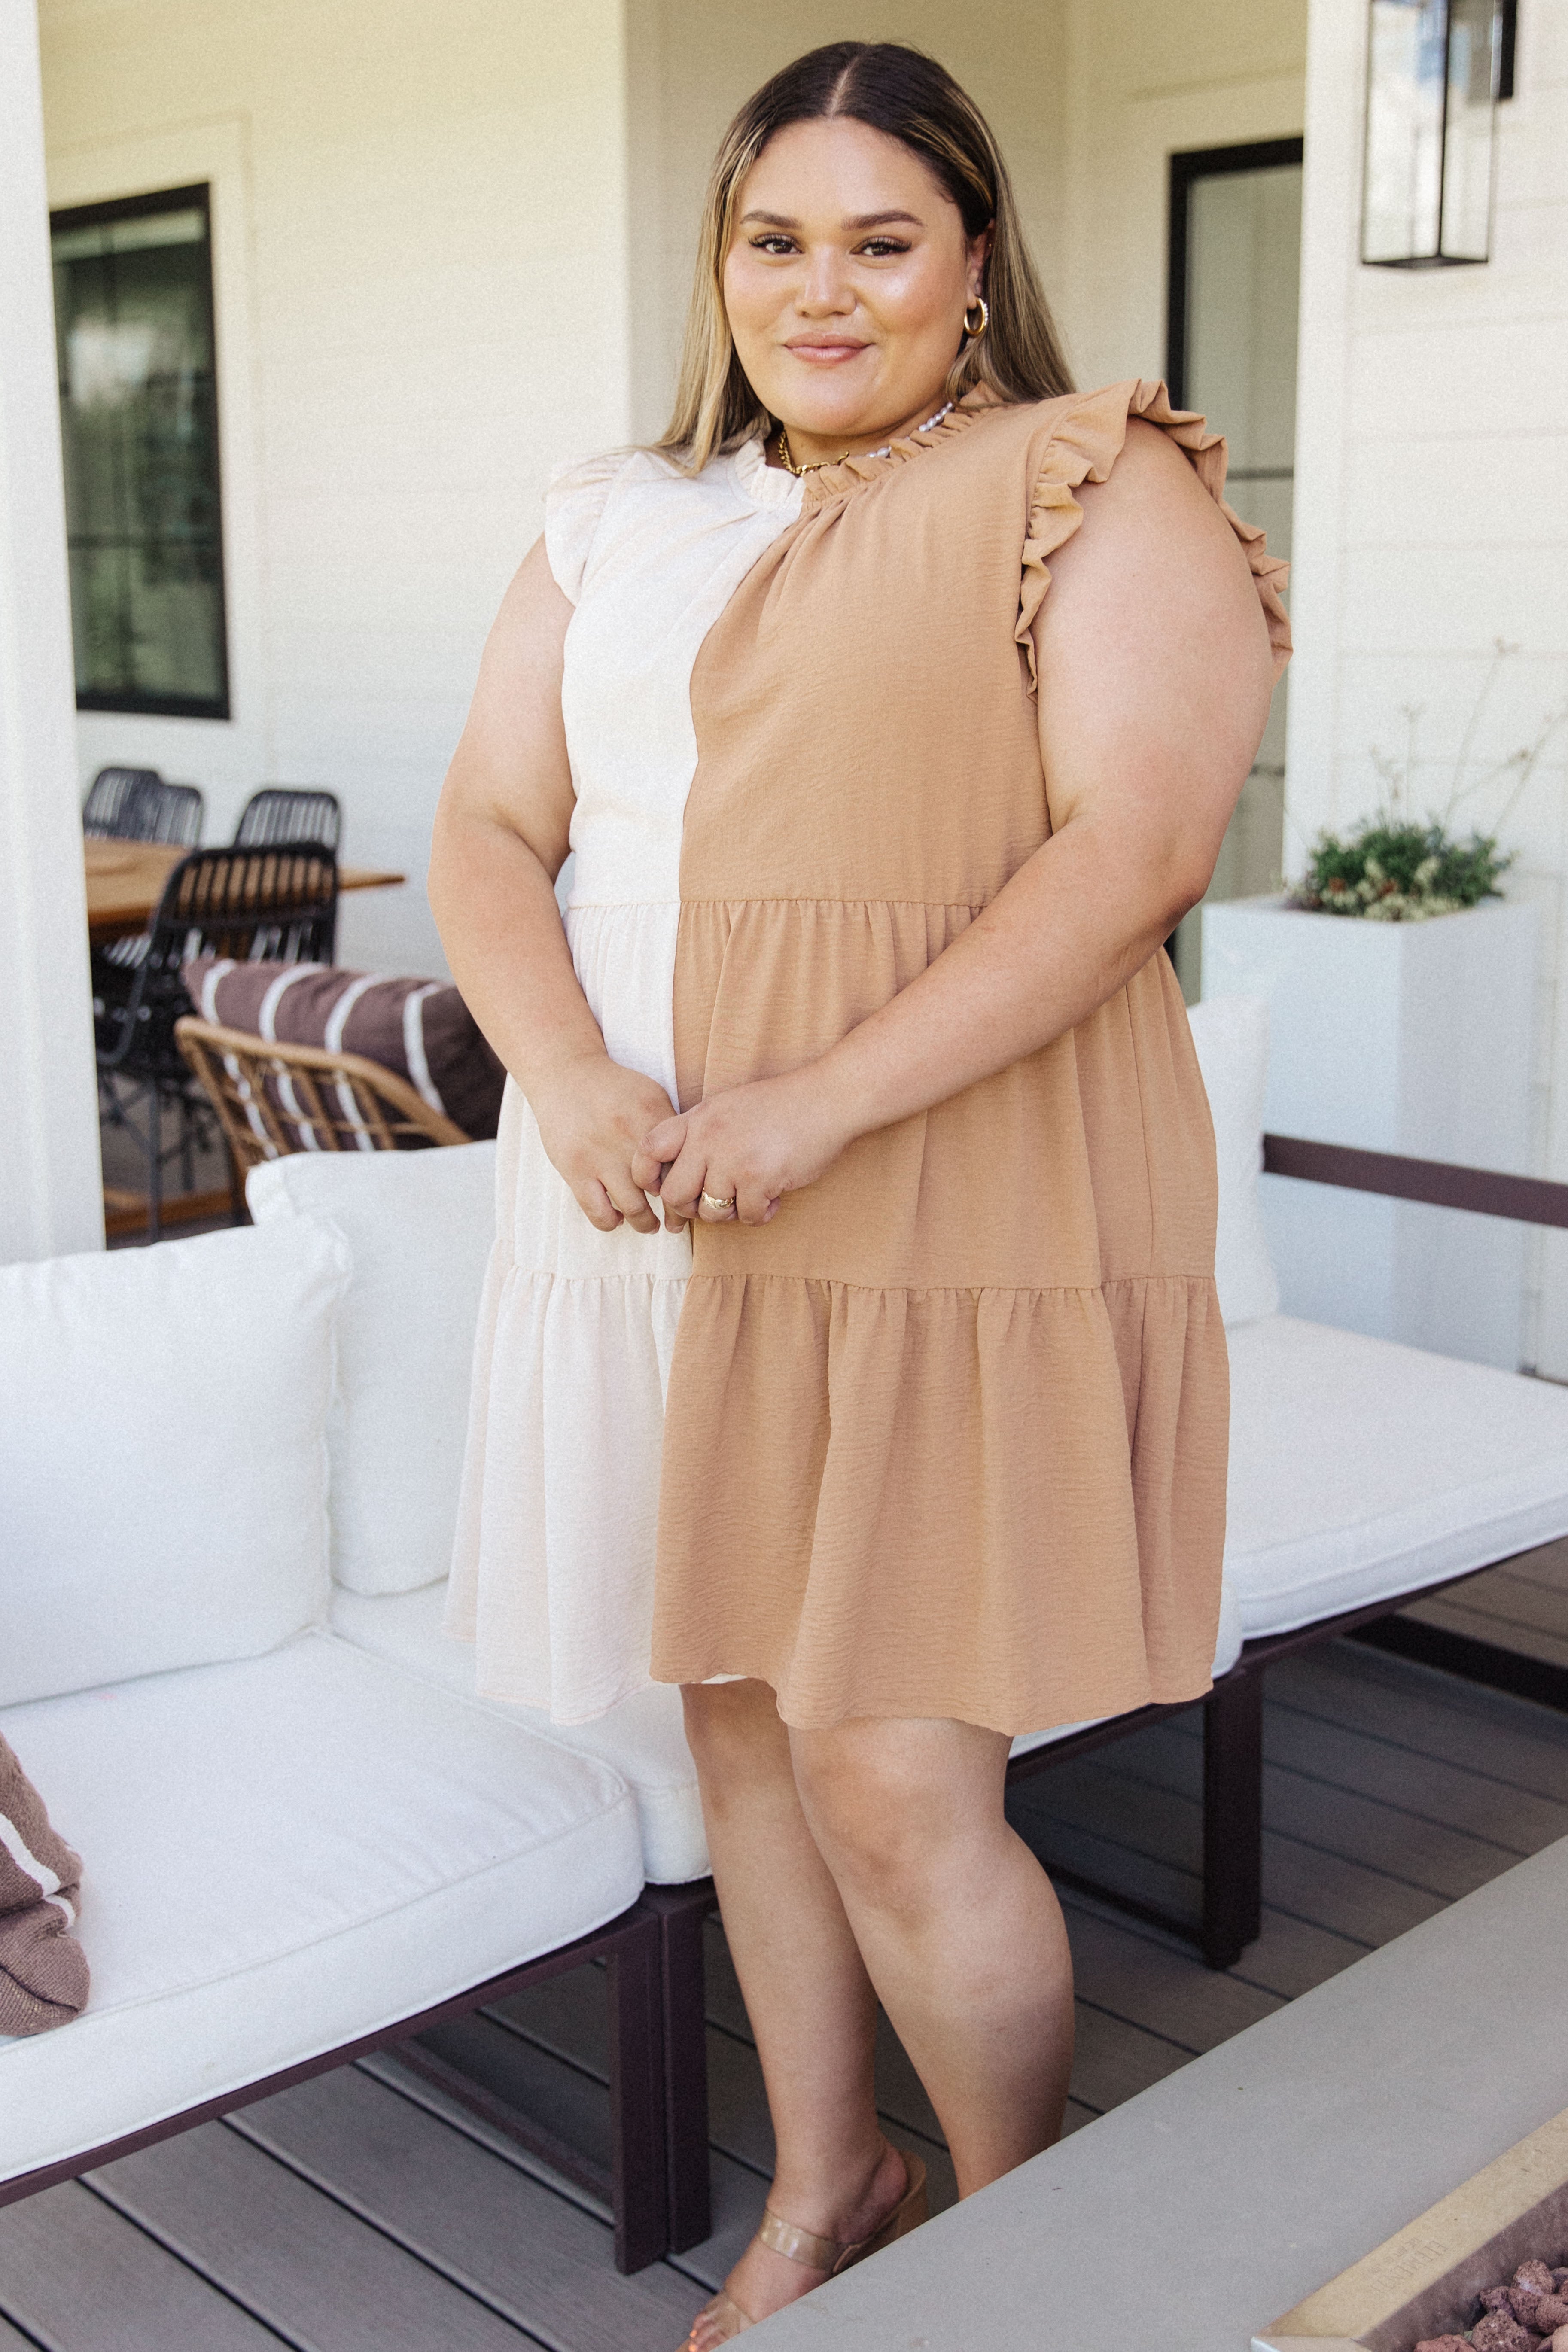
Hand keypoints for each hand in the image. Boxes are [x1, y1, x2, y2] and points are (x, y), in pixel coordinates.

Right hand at [531, 1054, 684, 1233]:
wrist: (565, 1074)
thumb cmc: (612, 1088)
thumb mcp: (650, 1095)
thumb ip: (671, 1126)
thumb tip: (695, 1160)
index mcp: (654, 1118)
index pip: (683, 1164)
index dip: (692, 1188)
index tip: (693, 1200)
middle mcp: (631, 1138)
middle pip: (663, 1189)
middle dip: (674, 1214)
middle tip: (676, 1223)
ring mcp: (602, 1156)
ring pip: (634, 1207)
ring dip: (644, 1223)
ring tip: (649, 1226)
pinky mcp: (576, 1170)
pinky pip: (599, 1211)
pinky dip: (611, 1221)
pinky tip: (617, 1218)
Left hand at [630, 1066, 856, 1226]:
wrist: (828, 1098)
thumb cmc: (782, 1104)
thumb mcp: (729, 1105)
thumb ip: (702, 1131)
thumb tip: (681, 1168)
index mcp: (698, 1118)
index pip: (648, 1149)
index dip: (646, 1175)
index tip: (662, 1186)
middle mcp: (709, 1138)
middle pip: (673, 1193)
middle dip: (689, 1208)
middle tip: (709, 1204)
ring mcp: (732, 1160)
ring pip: (709, 1211)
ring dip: (727, 1213)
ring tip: (746, 1199)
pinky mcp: (759, 1179)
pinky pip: (745, 1216)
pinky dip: (759, 1214)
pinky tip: (773, 1199)